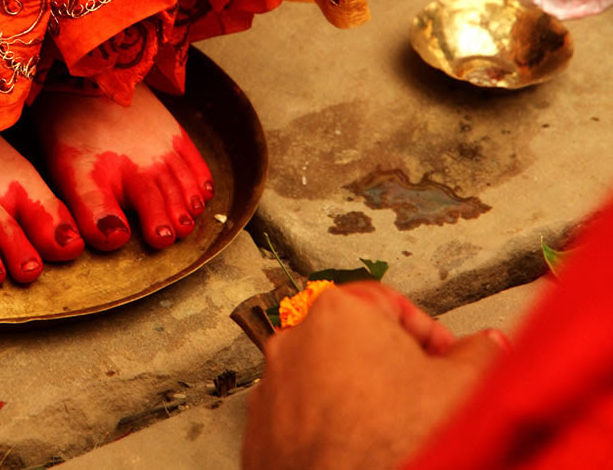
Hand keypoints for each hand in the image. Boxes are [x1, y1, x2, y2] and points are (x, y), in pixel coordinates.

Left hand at [242, 283, 508, 469]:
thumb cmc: (388, 444)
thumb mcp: (461, 389)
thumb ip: (480, 354)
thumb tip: (488, 345)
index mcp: (340, 310)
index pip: (392, 303)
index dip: (428, 334)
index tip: (445, 360)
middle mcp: (295, 337)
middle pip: (356, 337)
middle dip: (392, 364)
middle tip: (420, 395)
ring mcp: (272, 379)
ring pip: (326, 374)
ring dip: (358, 393)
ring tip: (388, 426)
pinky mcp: (260, 420)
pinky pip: (302, 409)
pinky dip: (327, 422)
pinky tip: (357, 444)